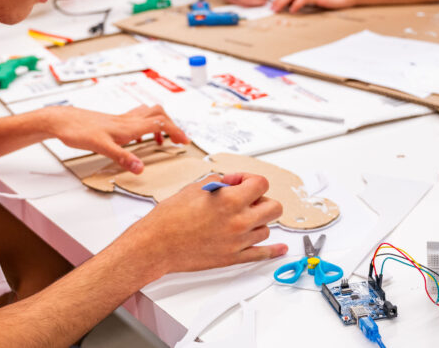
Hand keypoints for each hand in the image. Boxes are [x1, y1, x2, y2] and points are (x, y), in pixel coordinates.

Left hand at [46, 105, 189, 172]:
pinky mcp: (113, 121)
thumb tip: (140, 168)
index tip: (184, 141)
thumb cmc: (78, 130)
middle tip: (178, 139)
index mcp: (128, 126)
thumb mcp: (100, 147)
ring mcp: (120, 119)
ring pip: (147, 113)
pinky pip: (135, 118)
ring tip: (160, 139)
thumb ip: (122, 157)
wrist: (62, 121)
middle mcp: (127, 120)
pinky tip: (137, 136)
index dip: (175, 130)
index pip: (160, 123)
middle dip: (171, 125)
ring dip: (159, 123)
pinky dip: (144, 124)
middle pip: (158, 113)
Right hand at [123, 173, 286, 275]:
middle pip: (273, 207)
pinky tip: (280, 248)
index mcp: (230, 201)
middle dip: (262, 200)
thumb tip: (232, 182)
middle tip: (249, 200)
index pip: (262, 184)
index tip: (243, 183)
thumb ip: (220, 182)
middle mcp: (239, 221)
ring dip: (258, 221)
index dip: (252, 180)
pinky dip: (274, 251)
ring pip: (267, 229)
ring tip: (242, 219)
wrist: (157, 244)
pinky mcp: (234, 257)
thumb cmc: (170, 217)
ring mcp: (238, 241)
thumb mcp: (195, 188)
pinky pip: (263, 254)